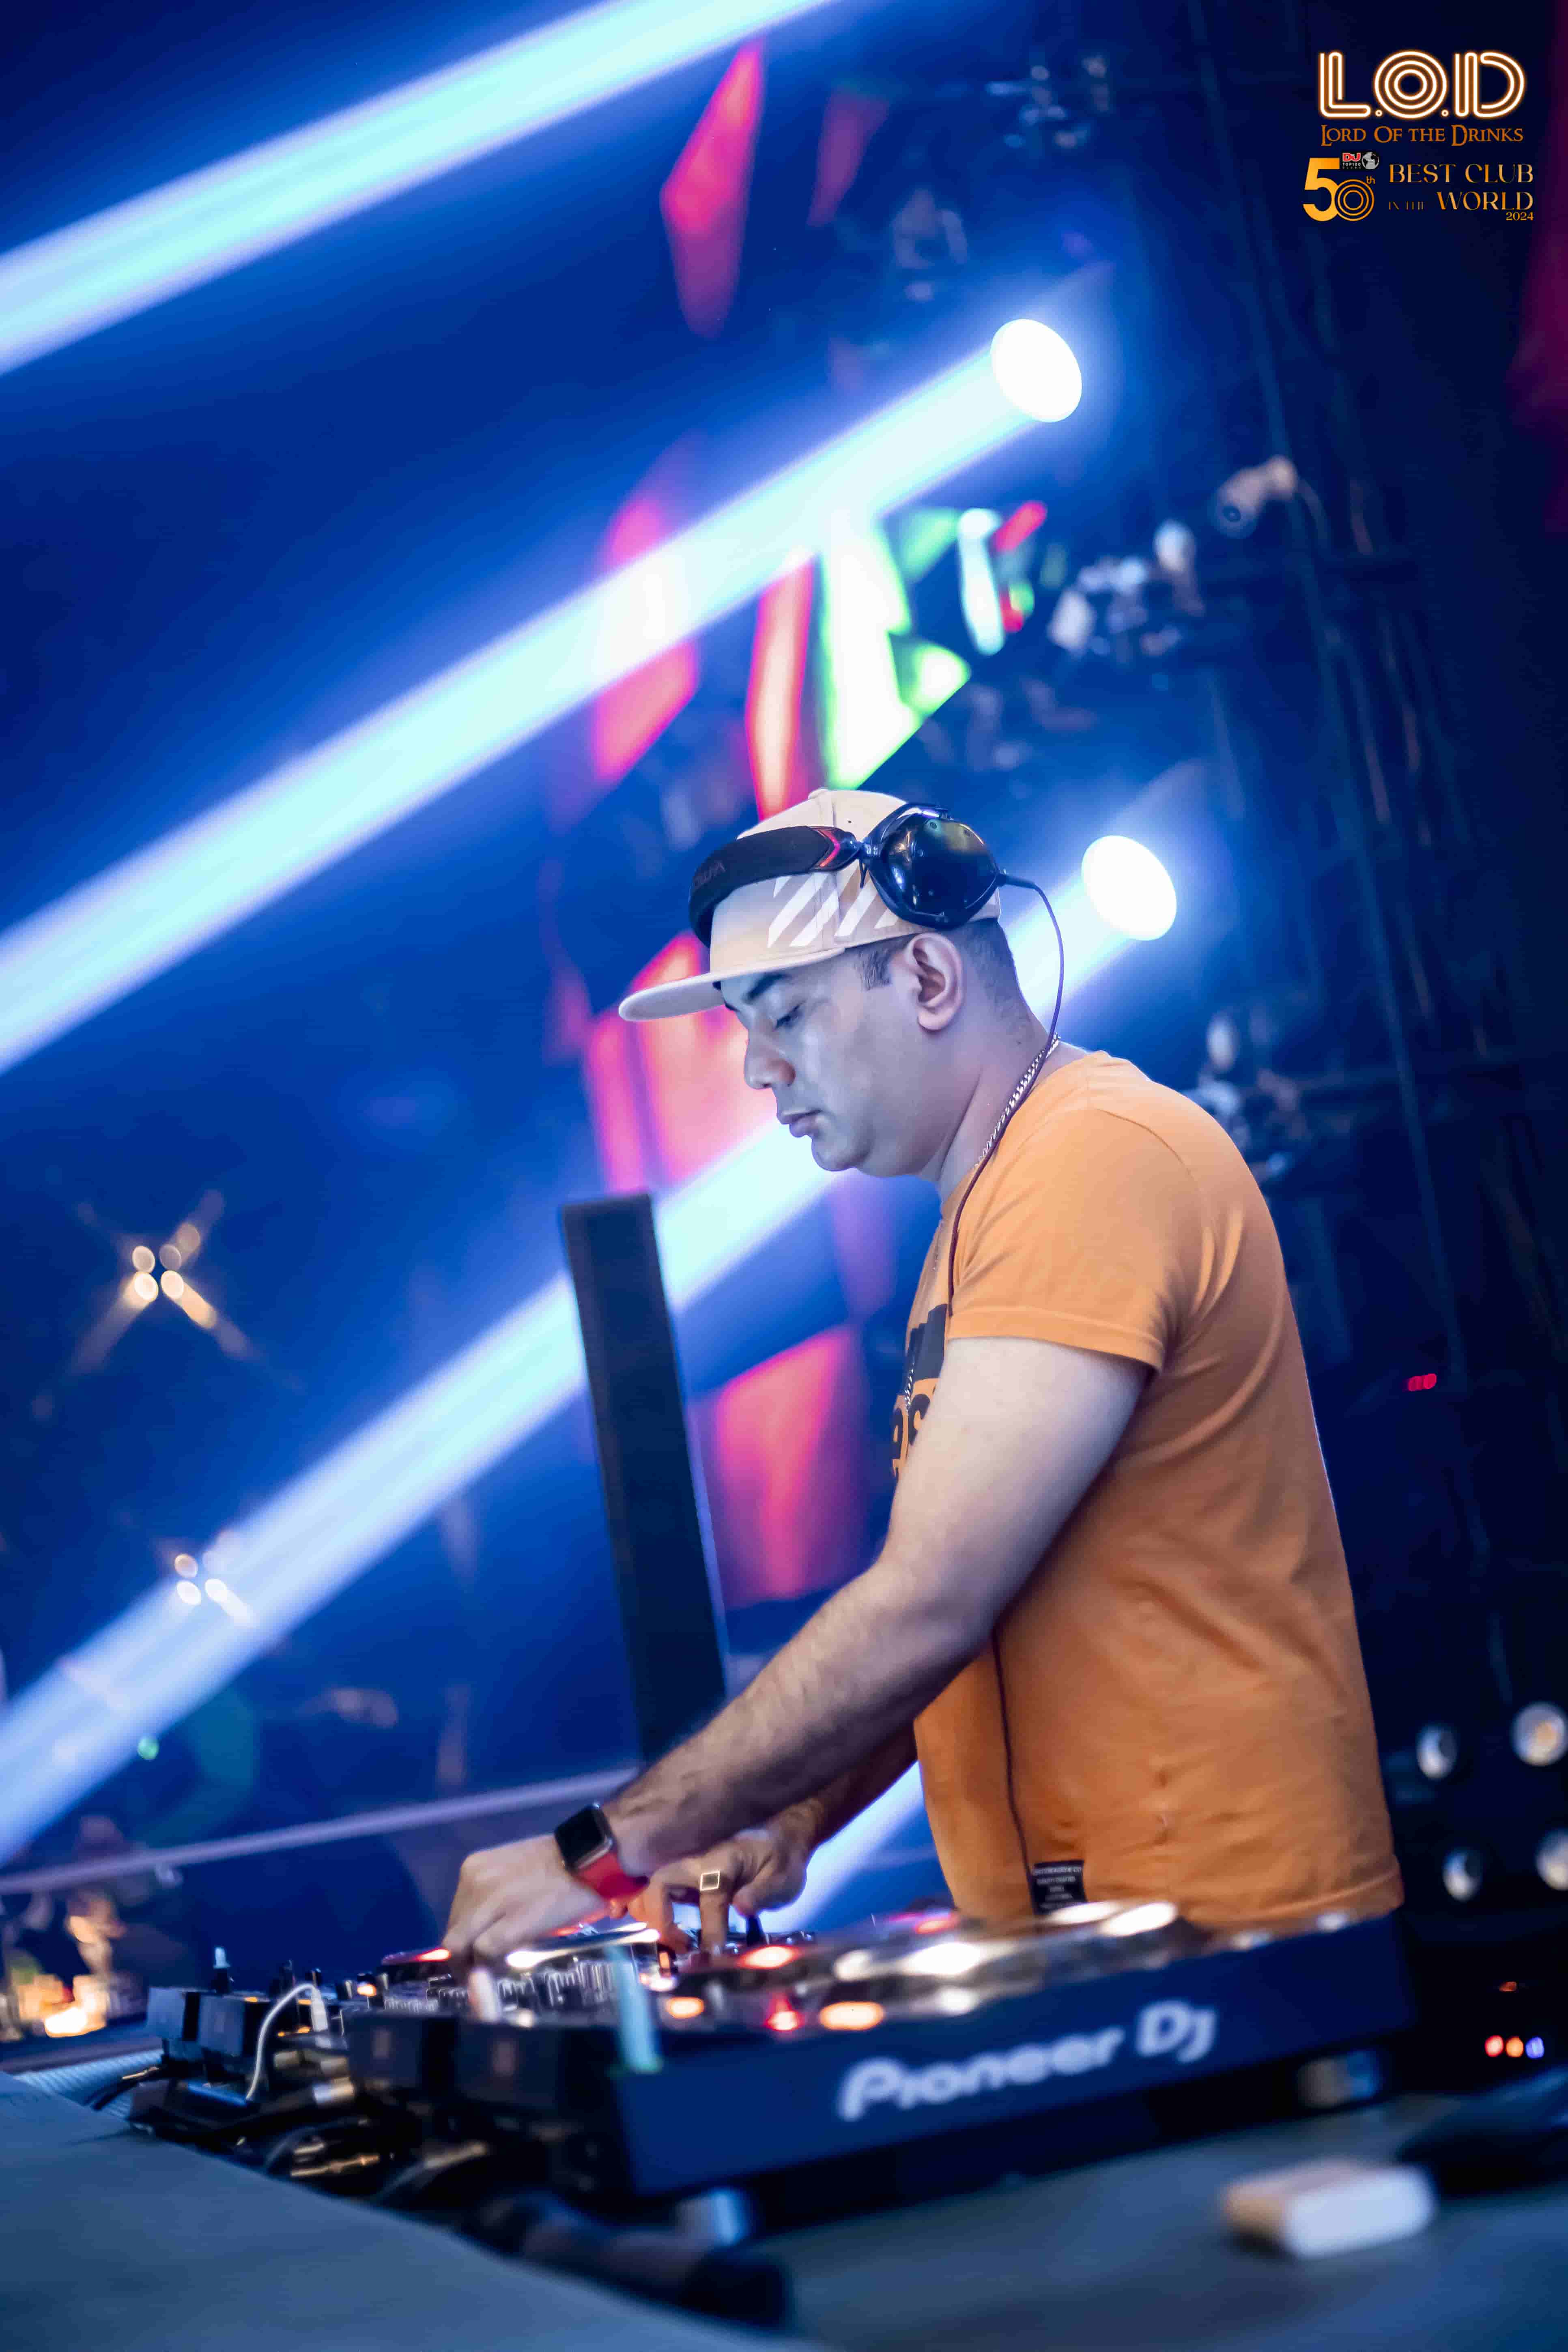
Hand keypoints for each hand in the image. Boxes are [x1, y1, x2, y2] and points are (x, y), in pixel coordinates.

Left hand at [443, 1833, 604, 1964]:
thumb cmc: (560, 1865)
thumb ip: (493, 1897)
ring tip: (493, 1973)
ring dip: (473, 1967)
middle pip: (452, 1933)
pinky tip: (505, 1969)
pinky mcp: (509, 1922)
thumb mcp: (513, 1873)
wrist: (592, 1858)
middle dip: (463, 1958)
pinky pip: (484, 1954)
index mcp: (474, 1868)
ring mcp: (489, 1902)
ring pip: (459, 1947)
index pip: (455, 1915)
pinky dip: (489, 1968)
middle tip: (481, 1972)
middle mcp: (474, 1882)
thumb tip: (485, 1930)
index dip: (464, 1940)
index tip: (475, 1955)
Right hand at [616, 1820, 811, 1951]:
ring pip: (648, 1888)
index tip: (714, 1954)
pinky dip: (636, 1904)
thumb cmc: (781, 1859)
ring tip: (670, 1943)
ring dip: (648, 1916)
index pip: (711, 1894)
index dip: (712, 1927)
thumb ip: (764, 1892)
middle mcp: (696, 1859)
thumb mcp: (784, 1876)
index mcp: (724, 1859)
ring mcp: (682, 1866)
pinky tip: (622, 1916)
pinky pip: (649, 1889)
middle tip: (681, 1948)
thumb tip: (742, 1907)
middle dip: (661, 1920)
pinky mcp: (678, 1877)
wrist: (777, 1835)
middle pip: (660, 1885)